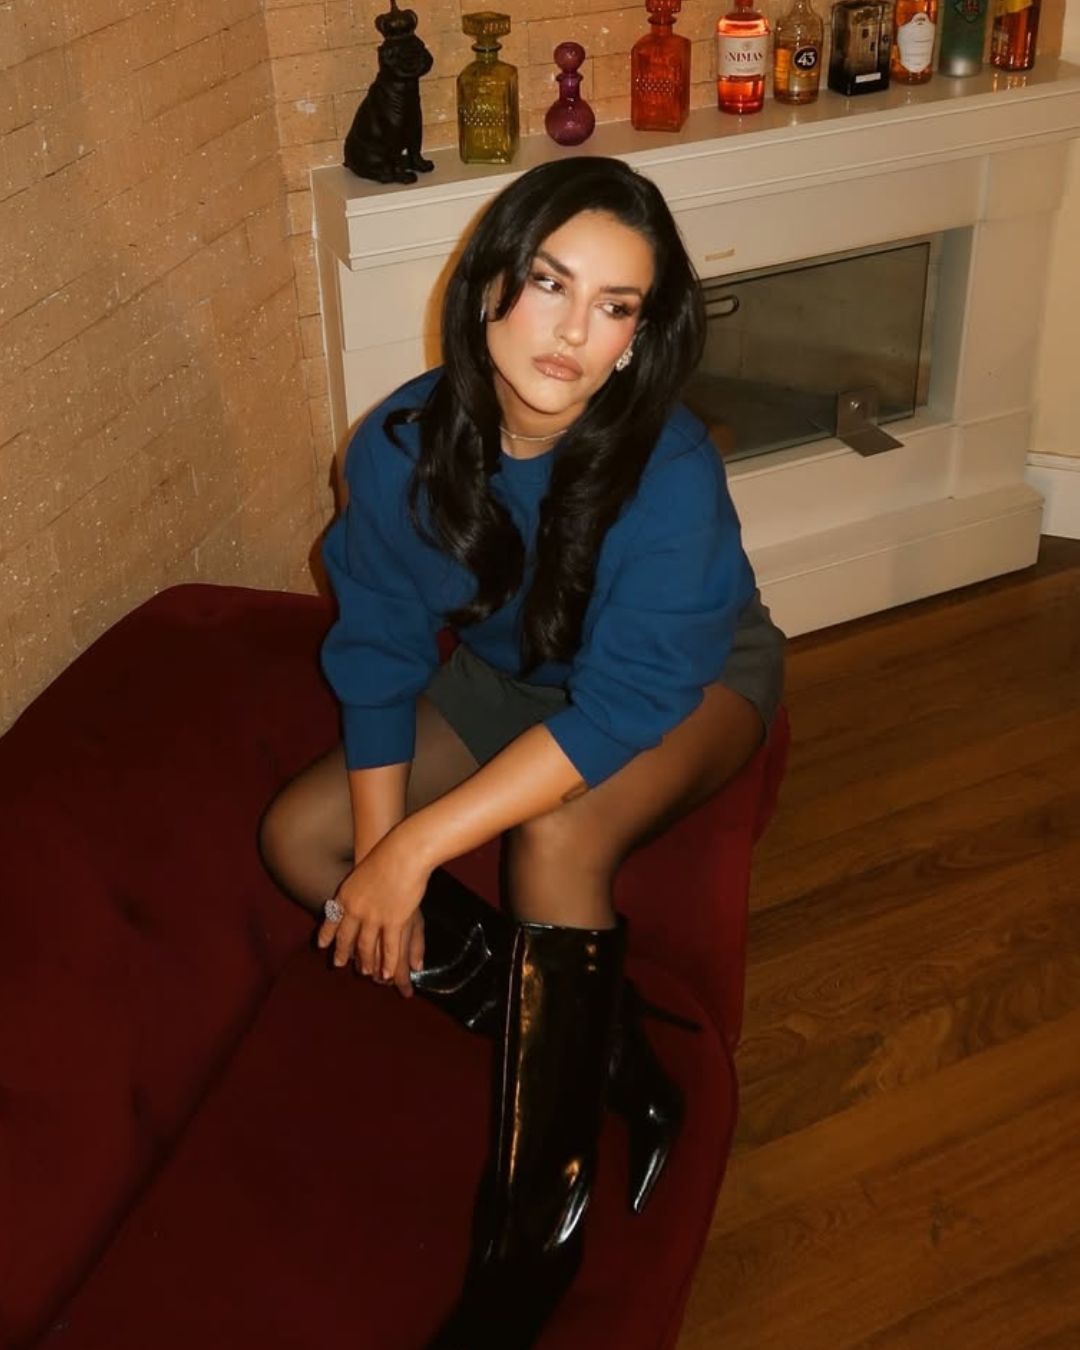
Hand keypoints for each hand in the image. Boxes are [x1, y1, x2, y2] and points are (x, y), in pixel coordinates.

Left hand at [317, 828, 429, 982]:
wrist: (403, 852)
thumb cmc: (388, 855)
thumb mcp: (363, 870)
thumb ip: (358, 885)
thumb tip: (358, 890)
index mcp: (346, 895)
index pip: (332, 919)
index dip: (327, 934)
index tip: (321, 945)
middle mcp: (355, 909)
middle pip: (347, 937)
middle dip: (343, 952)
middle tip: (339, 964)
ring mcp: (373, 917)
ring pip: (366, 946)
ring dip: (366, 962)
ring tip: (367, 973)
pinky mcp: (393, 921)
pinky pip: (389, 948)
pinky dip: (388, 963)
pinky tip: (387, 973)